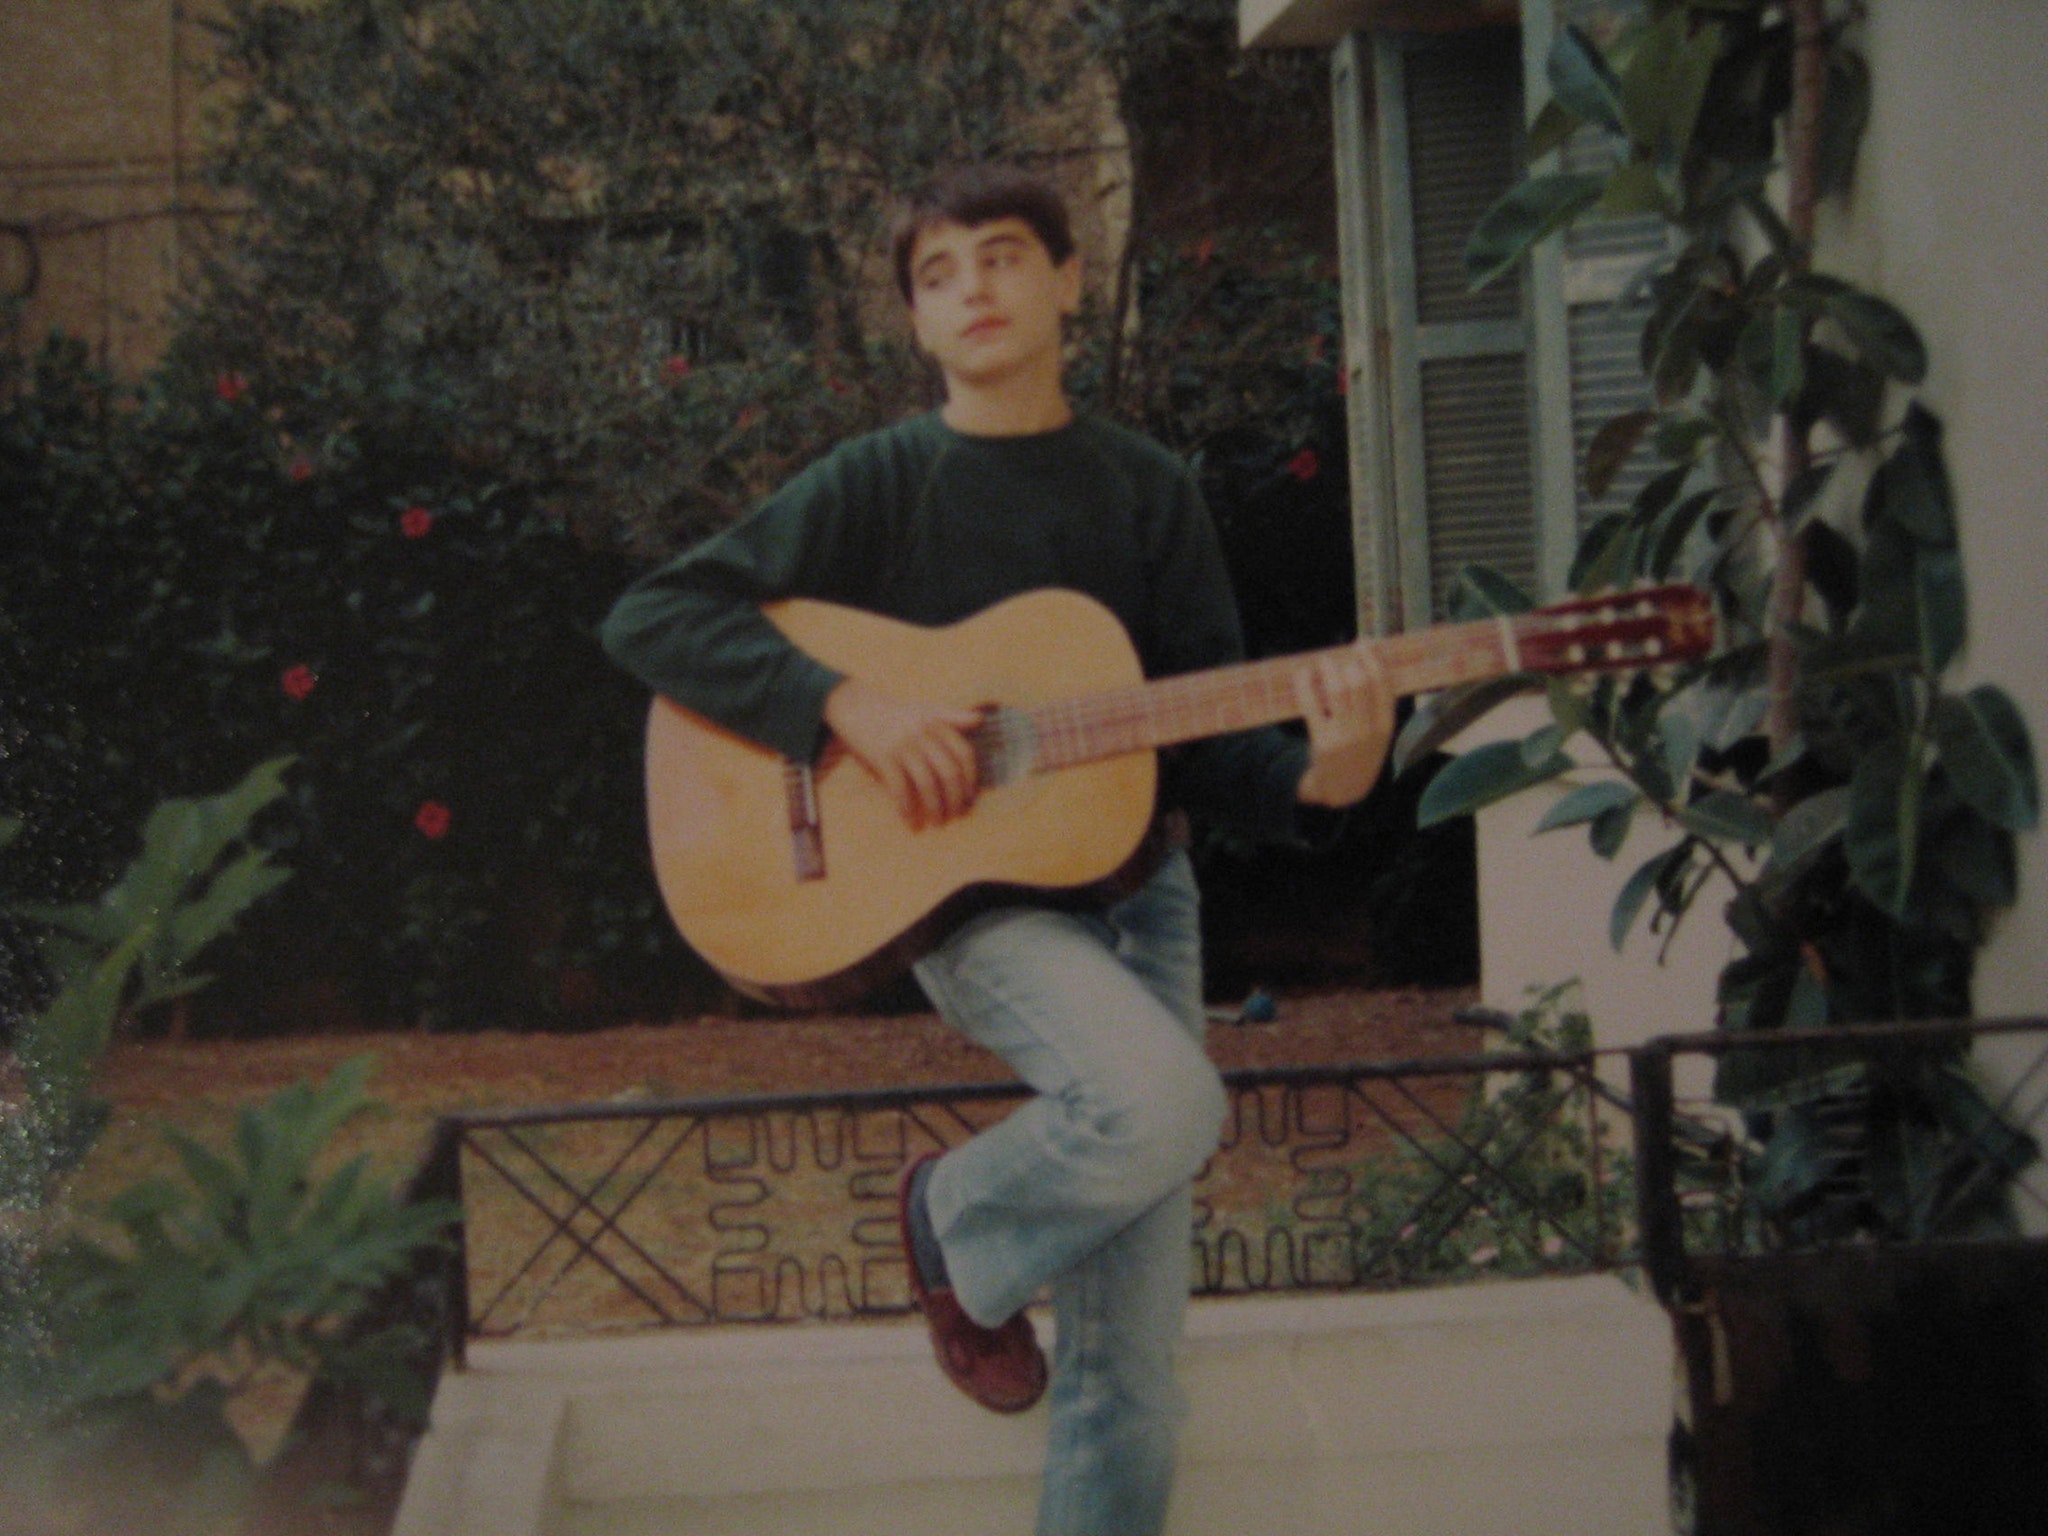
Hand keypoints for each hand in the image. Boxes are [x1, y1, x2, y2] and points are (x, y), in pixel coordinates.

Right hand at [823, 677, 984, 828]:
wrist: (854, 706)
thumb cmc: (893, 713)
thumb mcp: (924, 709)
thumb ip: (951, 716)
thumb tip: (979, 719)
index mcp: (936, 722)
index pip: (963, 753)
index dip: (970, 777)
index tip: (970, 797)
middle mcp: (922, 734)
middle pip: (949, 771)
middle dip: (955, 798)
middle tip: (956, 815)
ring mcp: (902, 745)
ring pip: (927, 783)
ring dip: (935, 807)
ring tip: (937, 822)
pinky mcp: (883, 757)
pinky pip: (900, 788)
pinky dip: (907, 807)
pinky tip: (910, 821)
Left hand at [1293, 646, 1394, 808]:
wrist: (1344, 790)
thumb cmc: (1360, 753)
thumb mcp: (1379, 733)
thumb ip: (1376, 703)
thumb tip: (1365, 660)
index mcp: (1386, 725)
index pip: (1383, 683)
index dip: (1373, 658)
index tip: (1362, 643)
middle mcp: (1368, 731)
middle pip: (1360, 683)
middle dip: (1349, 661)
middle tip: (1338, 655)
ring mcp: (1346, 737)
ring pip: (1338, 690)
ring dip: (1328, 669)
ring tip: (1322, 663)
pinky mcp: (1322, 743)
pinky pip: (1312, 705)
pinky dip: (1306, 684)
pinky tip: (1303, 674)